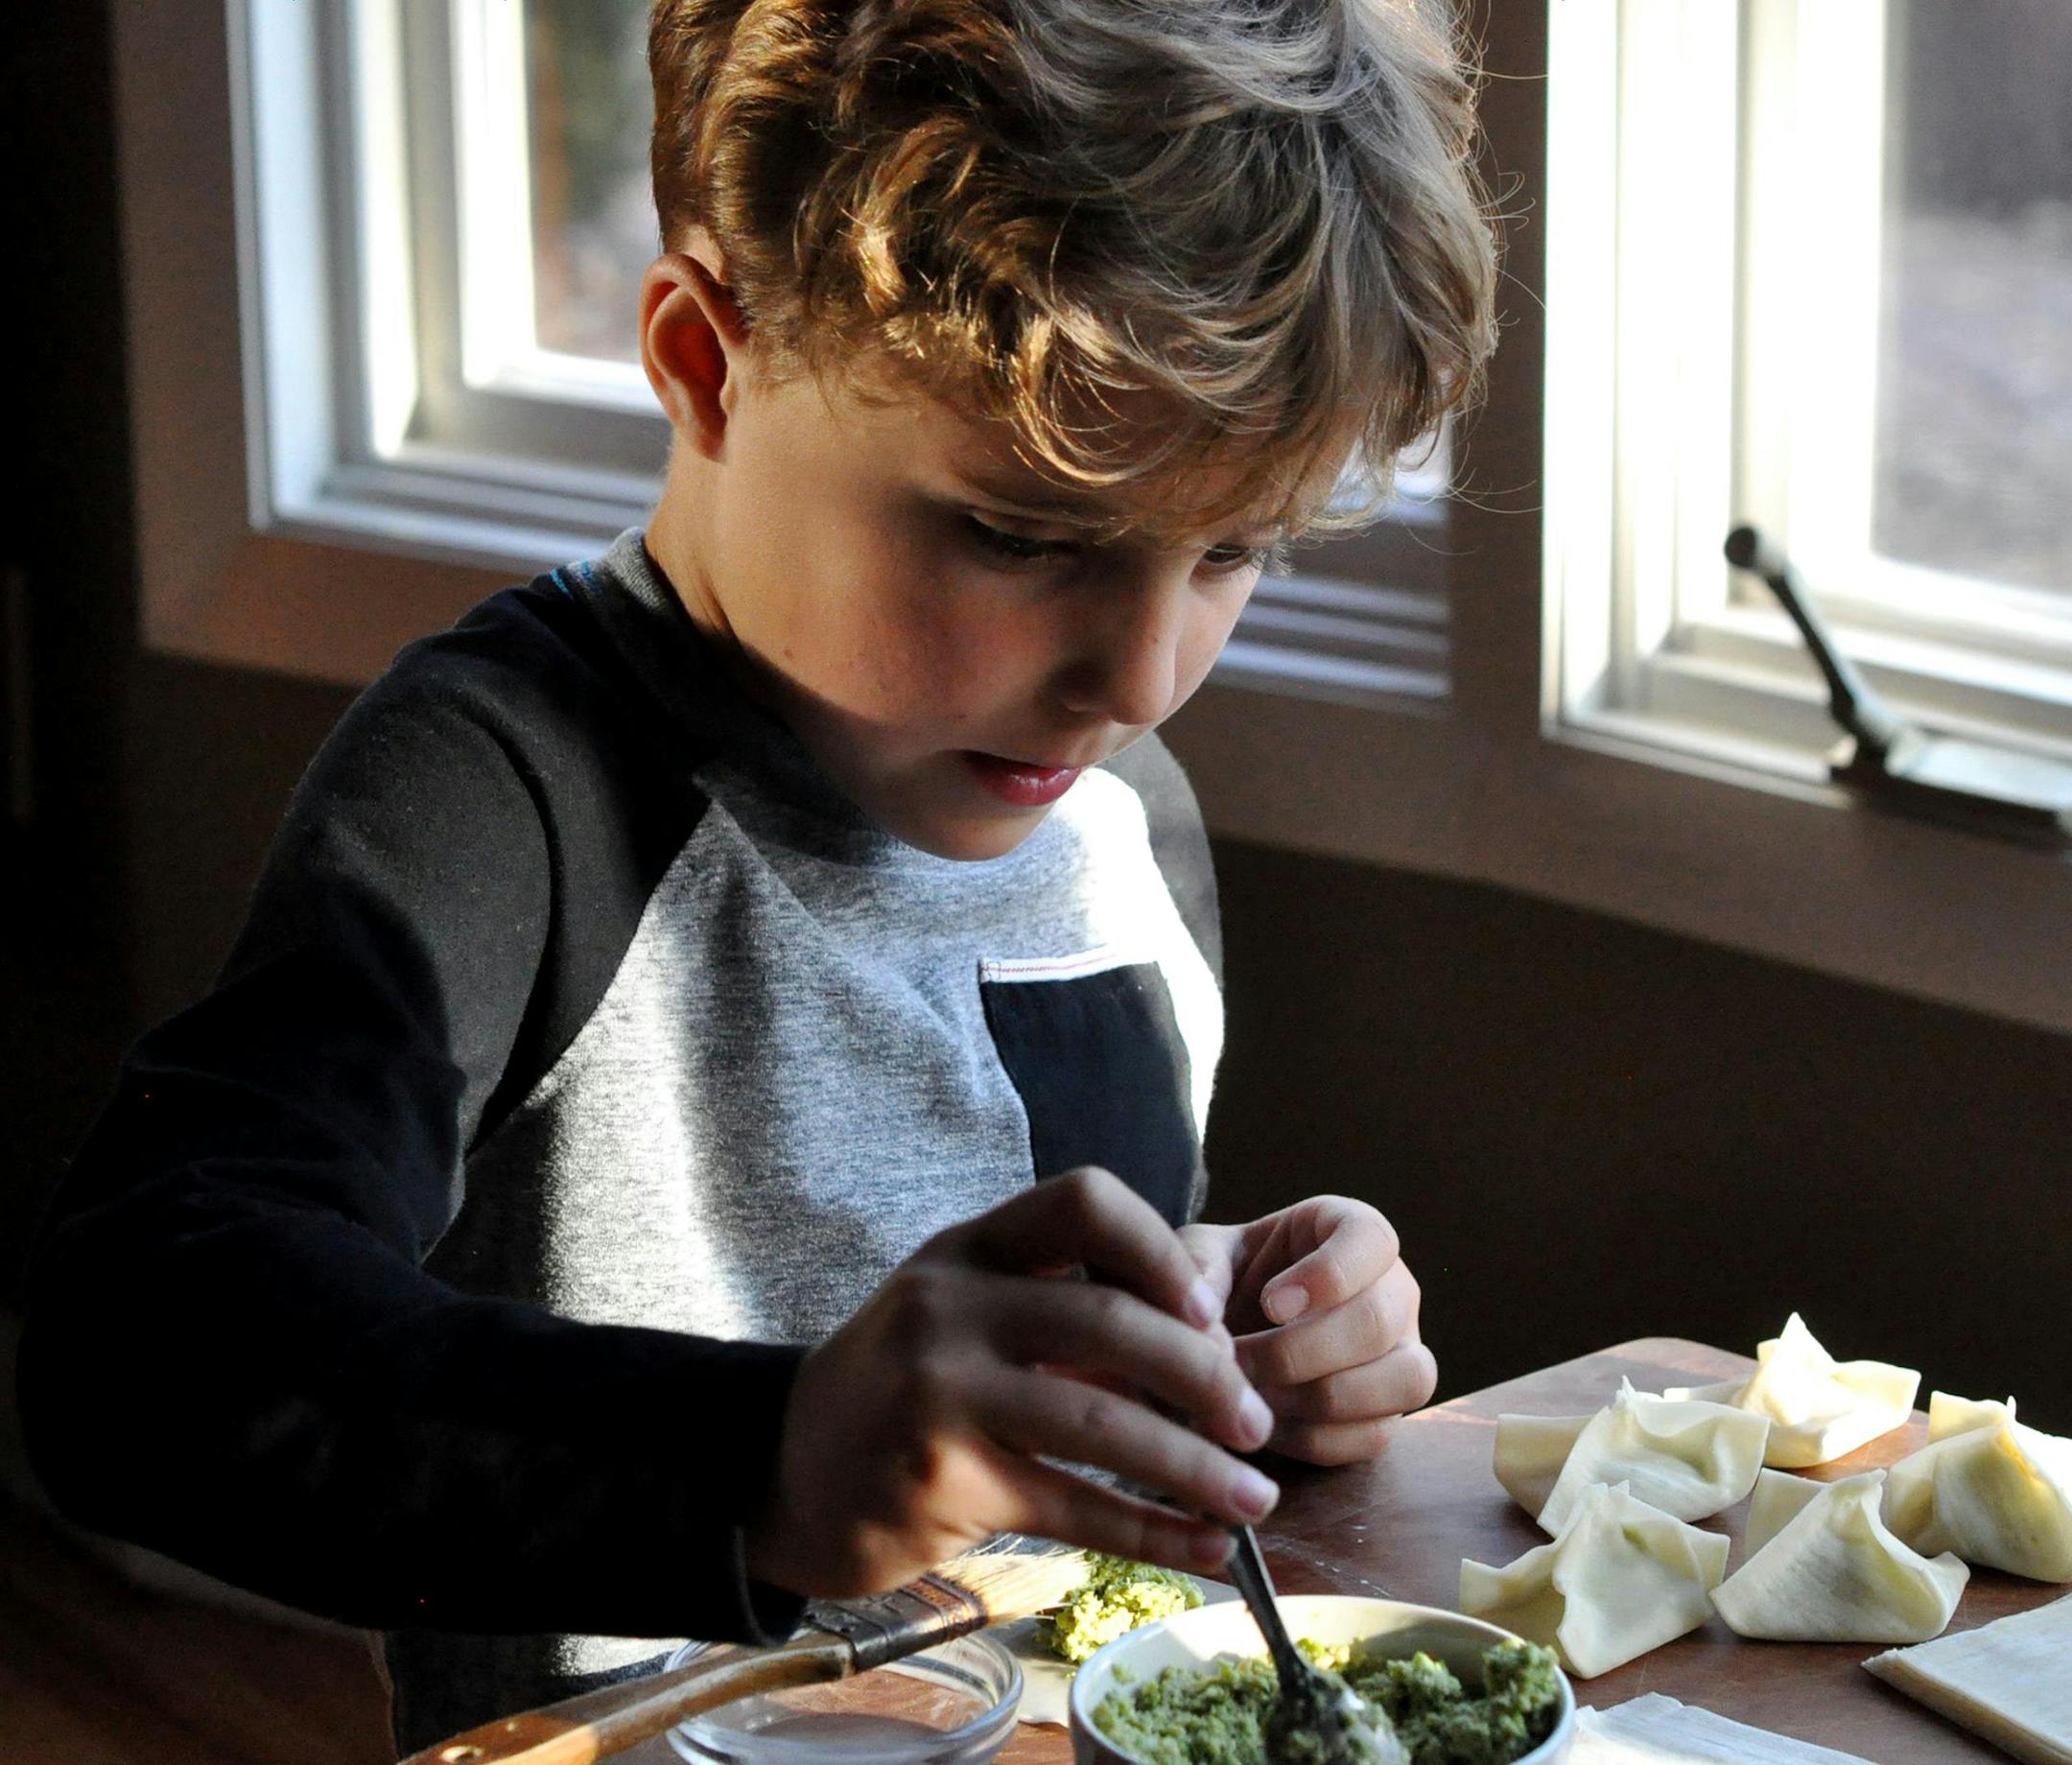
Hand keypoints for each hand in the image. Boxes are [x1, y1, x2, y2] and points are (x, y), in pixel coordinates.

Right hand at [742, 1167, 1280, 1599]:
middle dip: (1205, 1375)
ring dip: (1196, 1467)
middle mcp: (950, 1306)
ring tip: (1257, 1499)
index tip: (1212, 1313)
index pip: (1082, 1202)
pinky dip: (1153, 1532)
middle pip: (1109, 1319)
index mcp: (969, 1250)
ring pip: (1101, 1422)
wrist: (784, 1473)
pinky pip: (1073, 1506)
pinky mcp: (941, 1479)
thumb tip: (1208, 1355)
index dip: (1161, 1250)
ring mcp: (939, 1391)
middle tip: (1259, 1423)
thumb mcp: (961, 1314)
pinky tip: (1206, 1548)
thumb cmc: (901, 1389)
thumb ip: (1058, 1311)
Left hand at [1181, 1197, 1434, 1464]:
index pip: (1372, 1240)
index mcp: (1351, 1231)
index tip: (1269, 1304)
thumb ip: (1199, 1268)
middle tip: (1239, 1363)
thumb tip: (1208, 1324)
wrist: (1224, 1340)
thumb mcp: (1200, 1258)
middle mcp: (1393, 1290)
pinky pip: (1378, 1435)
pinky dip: (1319, 1440)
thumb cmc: (1219, 1281)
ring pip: (1405, 1380)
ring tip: (1256, 1397)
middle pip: (1379, 1320)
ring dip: (1321, 1399)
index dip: (1327, 1275)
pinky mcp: (1389, 1414)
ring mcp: (1401, 1354)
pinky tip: (1268, 1426)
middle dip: (1299, 1352)